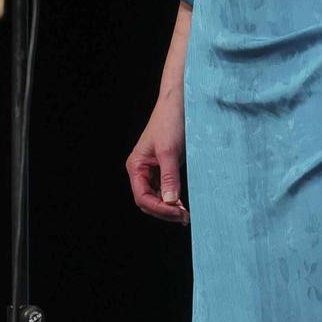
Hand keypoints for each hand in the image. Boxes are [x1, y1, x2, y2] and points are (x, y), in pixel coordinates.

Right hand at [126, 89, 189, 224]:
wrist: (179, 105)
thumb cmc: (170, 123)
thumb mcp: (169, 151)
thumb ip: (169, 177)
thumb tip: (170, 202)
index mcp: (136, 166)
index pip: (142, 197)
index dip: (159, 208)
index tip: (178, 213)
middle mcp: (141, 170)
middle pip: (148, 201)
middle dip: (164, 211)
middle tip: (185, 216)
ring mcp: (153, 170)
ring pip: (157, 198)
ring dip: (169, 208)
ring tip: (186, 214)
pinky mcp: (164, 168)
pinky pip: (165, 190)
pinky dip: (173, 200)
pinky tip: (183, 204)